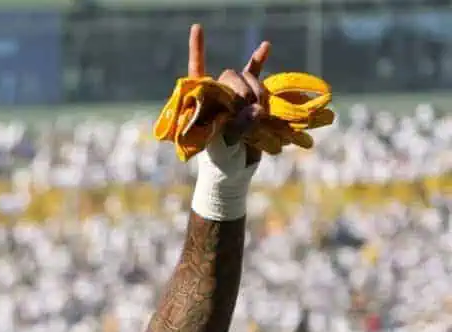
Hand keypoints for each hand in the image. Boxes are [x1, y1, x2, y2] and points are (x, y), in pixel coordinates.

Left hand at [187, 23, 270, 161]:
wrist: (234, 172)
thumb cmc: (222, 161)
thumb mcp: (224, 149)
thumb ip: (237, 129)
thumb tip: (255, 110)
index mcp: (202, 104)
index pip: (197, 74)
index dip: (198, 50)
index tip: (198, 27)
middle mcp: (216, 96)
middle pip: (230, 78)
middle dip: (242, 92)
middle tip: (249, 111)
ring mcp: (234, 97)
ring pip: (247, 80)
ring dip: (257, 91)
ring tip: (261, 112)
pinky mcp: (250, 100)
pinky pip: (256, 77)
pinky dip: (260, 63)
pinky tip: (265, 46)